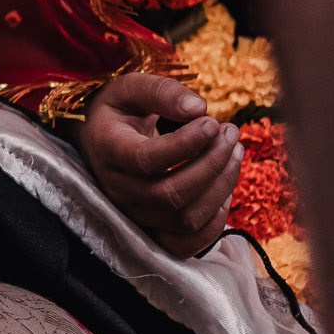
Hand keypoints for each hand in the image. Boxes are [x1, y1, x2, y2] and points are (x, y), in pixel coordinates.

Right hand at [81, 72, 240, 256]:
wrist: (99, 140)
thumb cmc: (118, 112)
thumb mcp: (130, 89)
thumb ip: (160, 92)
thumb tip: (199, 109)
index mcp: (108, 149)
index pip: (147, 160)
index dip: (186, 145)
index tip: (211, 122)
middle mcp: (117, 189)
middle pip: (172, 194)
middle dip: (212, 163)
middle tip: (230, 133)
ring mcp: (134, 214)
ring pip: (185, 219)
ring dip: (221, 187)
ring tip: (234, 151)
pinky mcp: (151, 230)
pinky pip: (187, 244)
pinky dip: (214, 223)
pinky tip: (224, 190)